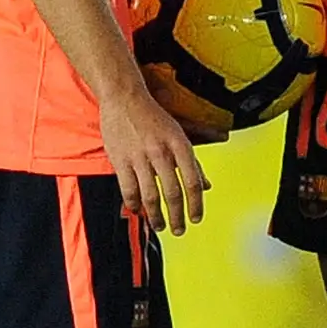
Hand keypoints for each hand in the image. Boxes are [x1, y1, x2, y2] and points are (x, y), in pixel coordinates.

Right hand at [102, 82, 208, 235]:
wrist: (124, 98)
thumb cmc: (154, 118)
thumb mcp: (179, 135)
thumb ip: (193, 162)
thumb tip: (206, 187)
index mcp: (179, 144)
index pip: (192, 181)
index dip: (196, 204)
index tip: (196, 218)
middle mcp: (161, 152)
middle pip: (172, 192)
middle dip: (177, 216)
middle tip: (179, 230)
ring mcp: (139, 157)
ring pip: (150, 196)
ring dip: (156, 216)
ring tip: (160, 226)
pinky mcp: (120, 160)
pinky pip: (128, 189)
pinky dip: (134, 205)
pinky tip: (138, 211)